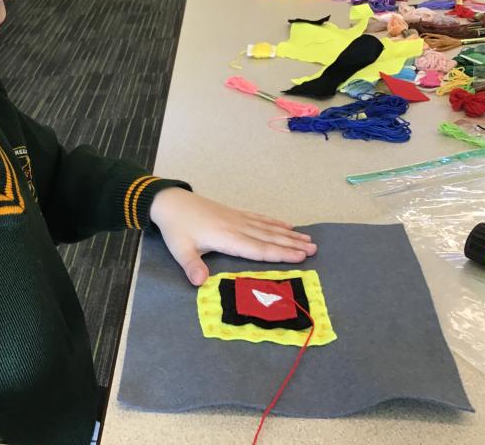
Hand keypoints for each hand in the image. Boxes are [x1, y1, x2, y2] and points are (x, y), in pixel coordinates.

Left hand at [149, 188, 315, 285]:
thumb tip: (200, 283)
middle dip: (292, 244)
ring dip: (288, 234)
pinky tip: (285, 225)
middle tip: (315, 249)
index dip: (281, 254)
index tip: (301, 257)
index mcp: (227, 238)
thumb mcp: (180, 249)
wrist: (169, 201)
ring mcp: (236, 218)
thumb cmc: (175, 227)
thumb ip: (192, 266)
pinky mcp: (233, 213)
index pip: (259, 249)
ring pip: (267, 227)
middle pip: (269, 238)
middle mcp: (237, 227)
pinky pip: (258, 218)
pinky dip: (274, 222)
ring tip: (308, 239)